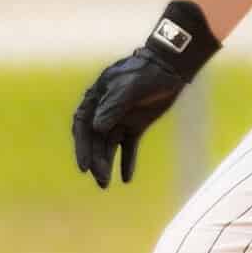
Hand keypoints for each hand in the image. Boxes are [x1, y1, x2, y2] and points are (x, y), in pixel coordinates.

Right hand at [72, 1, 217, 187]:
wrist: (170, 68)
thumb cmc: (146, 73)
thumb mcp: (129, 87)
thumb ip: (113, 106)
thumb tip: (96, 128)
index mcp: (97, 99)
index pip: (82, 125)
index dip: (81, 147)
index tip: (84, 166)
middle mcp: (104, 111)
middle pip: (95, 140)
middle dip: (95, 161)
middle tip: (101, 180)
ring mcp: (120, 119)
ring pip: (109, 146)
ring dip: (107, 165)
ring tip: (106, 184)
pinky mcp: (135, 126)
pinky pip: (128, 147)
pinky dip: (127, 162)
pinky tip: (126, 178)